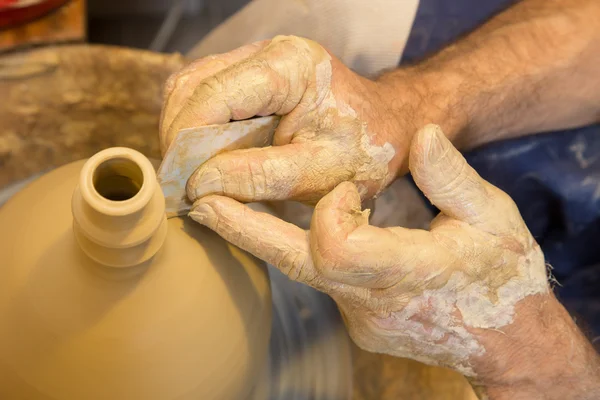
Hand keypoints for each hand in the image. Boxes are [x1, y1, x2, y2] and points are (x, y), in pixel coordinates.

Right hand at [160, 35, 419, 202]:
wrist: (389, 130)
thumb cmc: (366, 151)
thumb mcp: (320, 172)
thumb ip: (260, 176)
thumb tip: (199, 185)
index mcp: (290, 66)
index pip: (214, 96)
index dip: (186, 142)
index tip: (177, 185)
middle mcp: (268, 52)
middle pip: (193, 87)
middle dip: (179, 139)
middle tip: (178, 187)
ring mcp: (258, 61)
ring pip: (191, 89)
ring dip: (183, 135)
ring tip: (188, 177)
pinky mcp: (252, 78)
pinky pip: (206, 98)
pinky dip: (196, 130)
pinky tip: (202, 160)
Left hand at [189, 124, 550, 375]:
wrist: (507, 343)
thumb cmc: (505, 277)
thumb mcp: (495, 220)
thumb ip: (454, 179)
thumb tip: (423, 136)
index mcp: (412, 271)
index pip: (338, 249)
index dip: (329, 212)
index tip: (342, 189)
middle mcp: (375, 301)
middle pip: (296, 264)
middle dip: (247, 229)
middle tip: (201, 202)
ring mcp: (361, 318)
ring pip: (300, 272)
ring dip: (262, 235)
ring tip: (219, 205)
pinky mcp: (355, 321)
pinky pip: (316, 281)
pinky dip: (300, 250)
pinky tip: (290, 226)